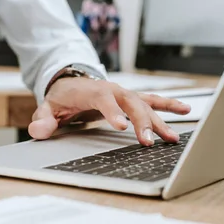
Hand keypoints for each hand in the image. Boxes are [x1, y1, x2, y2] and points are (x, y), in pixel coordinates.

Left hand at [28, 77, 191, 145]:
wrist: (71, 82)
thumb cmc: (61, 98)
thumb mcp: (48, 108)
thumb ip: (43, 120)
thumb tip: (39, 131)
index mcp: (92, 90)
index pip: (104, 99)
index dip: (113, 111)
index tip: (122, 127)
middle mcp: (113, 89)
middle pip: (131, 102)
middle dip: (141, 121)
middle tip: (147, 142)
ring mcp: (124, 93)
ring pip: (145, 104)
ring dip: (159, 120)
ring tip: (172, 137)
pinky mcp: (132, 98)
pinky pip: (153, 100)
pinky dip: (168, 105)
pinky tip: (185, 111)